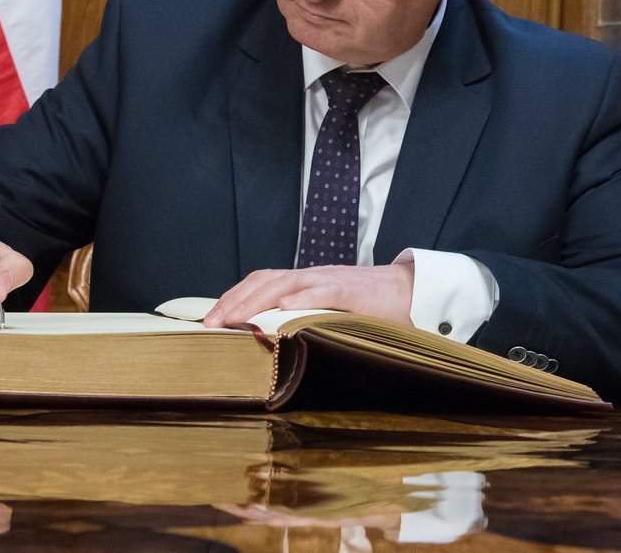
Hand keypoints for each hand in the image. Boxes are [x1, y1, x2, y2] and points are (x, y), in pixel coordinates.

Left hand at [202, 262, 415, 328]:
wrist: (410, 291)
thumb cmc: (370, 307)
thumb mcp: (331, 312)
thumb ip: (305, 320)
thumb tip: (271, 342)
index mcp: (305, 282)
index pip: (262, 282)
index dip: (235, 297)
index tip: (211, 318)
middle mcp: (312, 277)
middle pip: (264, 280)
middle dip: (234, 301)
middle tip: (210, 324)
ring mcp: (330, 281)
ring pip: (285, 283)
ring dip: (254, 301)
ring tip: (233, 319)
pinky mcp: (350, 291)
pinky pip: (322, 292)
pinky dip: (301, 300)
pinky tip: (283, 310)